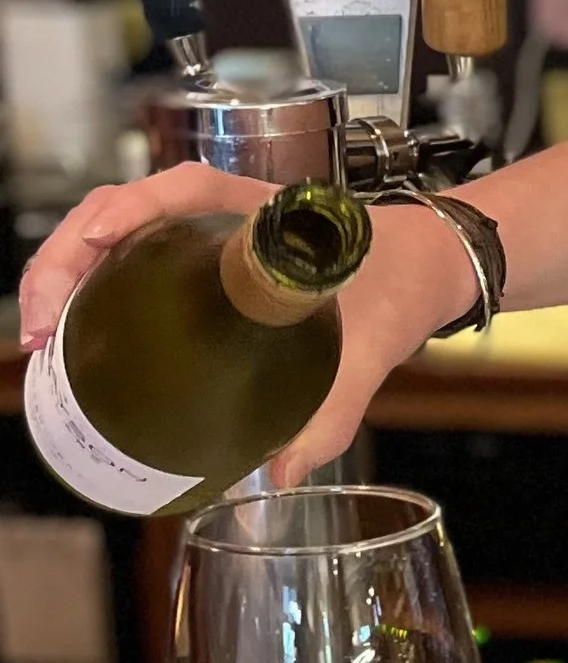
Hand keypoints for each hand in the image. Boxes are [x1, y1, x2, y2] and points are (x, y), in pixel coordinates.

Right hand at [19, 167, 478, 485]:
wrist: (430, 265)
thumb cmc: (401, 282)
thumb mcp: (373, 343)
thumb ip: (335, 408)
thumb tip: (284, 472)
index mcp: (264, 209)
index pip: (175, 190)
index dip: (122, 213)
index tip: (89, 247)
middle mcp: (224, 212)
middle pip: (119, 211)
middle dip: (64, 261)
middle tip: (42, 331)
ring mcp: (208, 233)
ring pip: (116, 234)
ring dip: (68, 274)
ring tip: (44, 337)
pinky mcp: (205, 260)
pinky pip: (135, 259)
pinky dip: (96, 286)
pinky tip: (77, 333)